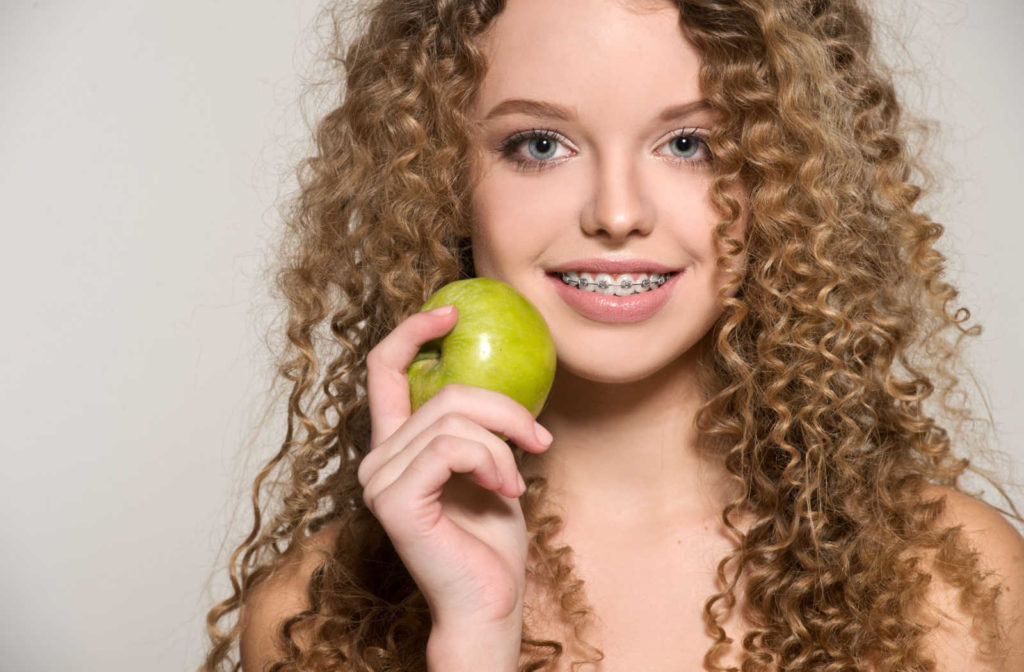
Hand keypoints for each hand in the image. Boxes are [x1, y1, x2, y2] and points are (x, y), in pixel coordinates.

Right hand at [358, 305, 553, 628]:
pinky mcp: (394, 500)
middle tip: (538, 440)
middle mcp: (377, 460)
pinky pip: (449, 447)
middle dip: (502, 409)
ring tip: (517, 477)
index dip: (411, 332)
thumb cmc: (492, 540)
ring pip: (450, 418)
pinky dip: (489, 460)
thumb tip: (503, 379)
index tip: (451, 312)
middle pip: (441, 392)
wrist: (490, 602)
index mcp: (396, 447)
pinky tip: (505, 488)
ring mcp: (380, 480)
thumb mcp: (491, 465)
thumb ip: (479, 426)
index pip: (383, 371)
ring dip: (500, 442)